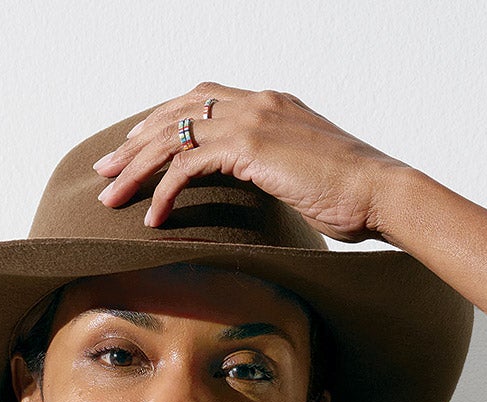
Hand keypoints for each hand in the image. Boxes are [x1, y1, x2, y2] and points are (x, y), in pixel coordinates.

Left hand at [90, 85, 410, 242]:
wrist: (380, 192)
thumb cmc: (354, 196)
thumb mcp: (308, 177)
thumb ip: (279, 173)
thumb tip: (266, 194)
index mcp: (269, 103)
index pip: (201, 100)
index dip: (164, 121)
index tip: (137, 146)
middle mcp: (256, 102)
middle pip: (178, 113)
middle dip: (136, 142)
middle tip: (106, 169)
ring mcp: (252, 120)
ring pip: (174, 136)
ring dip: (136, 167)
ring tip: (110, 197)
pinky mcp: (250, 147)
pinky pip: (190, 166)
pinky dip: (165, 191)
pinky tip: (151, 217)